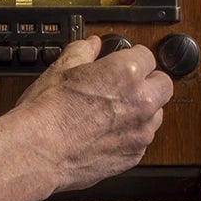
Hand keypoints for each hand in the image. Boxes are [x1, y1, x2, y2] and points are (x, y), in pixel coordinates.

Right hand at [11, 35, 172, 190]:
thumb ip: (82, 51)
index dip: (132, 58)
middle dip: (149, 83)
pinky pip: (142, 141)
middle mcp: (141, 102)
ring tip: (115, 113)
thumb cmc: (46, 113)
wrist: (37, 153)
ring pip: (157, 115)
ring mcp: (140, 132)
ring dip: (143, 111)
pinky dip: (130, 136)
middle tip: (127, 86)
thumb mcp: (60, 70)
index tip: (124, 62)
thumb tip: (90, 45)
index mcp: (126, 73)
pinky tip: (106, 134)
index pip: (147, 56)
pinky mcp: (134, 156)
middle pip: (163, 85)